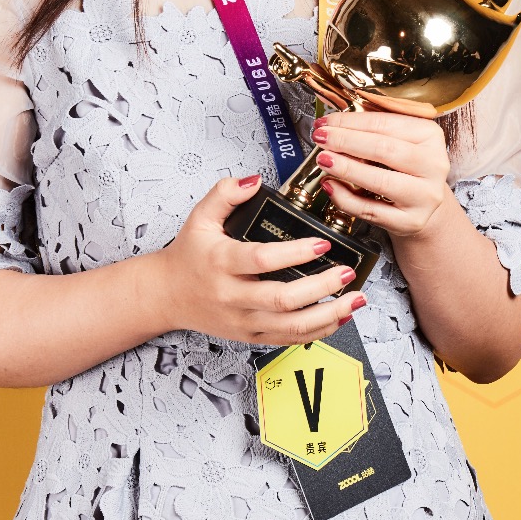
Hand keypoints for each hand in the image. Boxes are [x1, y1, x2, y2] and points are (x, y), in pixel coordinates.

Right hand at [156, 175, 366, 345]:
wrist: (167, 295)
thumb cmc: (189, 255)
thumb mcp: (199, 217)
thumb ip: (225, 193)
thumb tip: (255, 180)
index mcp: (221, 263)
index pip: (262, 260)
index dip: (295, 253)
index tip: (322, 244)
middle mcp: (232, 296)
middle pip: (282, 299)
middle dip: (321, 287)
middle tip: (345, 272)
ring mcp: (242, 320)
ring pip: (291, 326)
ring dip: (328, 314)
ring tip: (354, 298)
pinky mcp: (250, 336)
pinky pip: (288, 339)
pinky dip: (318, 330)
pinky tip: (338, 315)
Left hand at [311, 111, 450, 239]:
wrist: (424, 205)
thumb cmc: (405, 168)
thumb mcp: (398, 141)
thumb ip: (371, 131)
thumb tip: (333, 125)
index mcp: (430, 136)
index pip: (384, 124)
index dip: (350, 122)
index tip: (326, 123)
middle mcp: (433, 165)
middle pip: (384, 149)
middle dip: (346, 142)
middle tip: (321, 138)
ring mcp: (425, 196)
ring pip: (380, 181)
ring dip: (346, 169)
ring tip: (324, 160)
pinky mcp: (412, 221)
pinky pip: (372, 210)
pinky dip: (346, 198)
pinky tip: (330, 186)